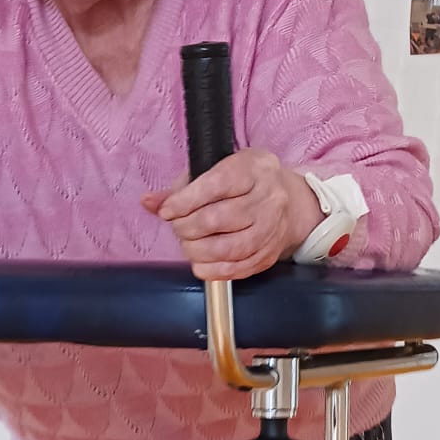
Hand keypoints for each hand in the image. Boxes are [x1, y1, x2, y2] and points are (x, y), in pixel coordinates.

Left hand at [142, 149, 321, 280]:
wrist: (289, 202)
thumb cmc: (245, 183)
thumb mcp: (217, 170)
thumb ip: (181, 187)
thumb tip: (150, 202)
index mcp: (254, 168)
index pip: (215, 185)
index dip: (184, 201)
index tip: (167, 210)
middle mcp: (268, 197)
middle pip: (219, 219)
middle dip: (187, 227)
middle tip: (177, 227)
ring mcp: (272, 228)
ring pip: (229, 248)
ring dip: (197, 250)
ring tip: (187, 244)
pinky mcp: (269, 253)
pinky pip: (238, 269)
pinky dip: (212, 270)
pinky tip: (200, 263)